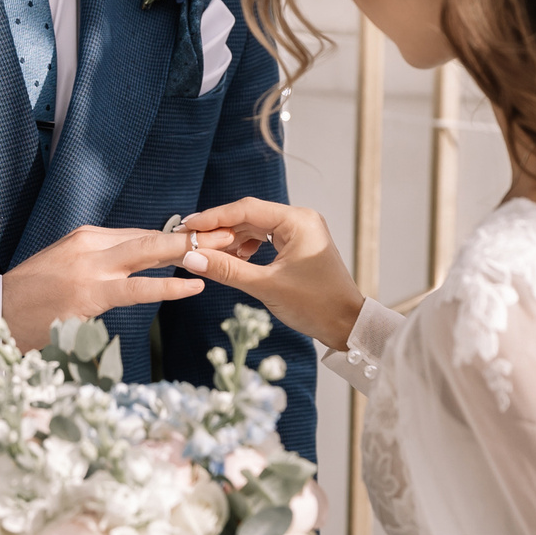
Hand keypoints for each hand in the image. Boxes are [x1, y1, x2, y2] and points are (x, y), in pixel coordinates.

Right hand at [0, 225, 232, 352]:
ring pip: (147, 254)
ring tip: (220, 254)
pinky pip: (137, 289)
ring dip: (187, 253)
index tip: (207, 238)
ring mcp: (90, 269)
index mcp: (86, 237)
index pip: (140, 234)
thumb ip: (99, 262)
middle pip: (151, 236)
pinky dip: (168, 286)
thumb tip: (136, 263)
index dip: (176, 237)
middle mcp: (91, 245)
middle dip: (192, 235)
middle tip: (229, 233)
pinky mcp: (90, 295)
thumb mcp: (66, 267)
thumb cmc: (33, 297)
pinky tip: (192, 286)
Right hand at [178, 198, 364, 350]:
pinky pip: (265, 240)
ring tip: (209, 254)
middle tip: (192, 241)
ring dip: (232, 240)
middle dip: (220, 230)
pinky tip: (233, 261)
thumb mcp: (266, 287)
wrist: (346, 325)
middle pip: (249, 216)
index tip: (189, 226)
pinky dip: (246, 249)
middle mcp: (300, 220)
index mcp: (297, 221)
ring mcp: (300, 232)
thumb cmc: (316, 305)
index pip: (246, 209)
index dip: (214, 217)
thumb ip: (228, 270)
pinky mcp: (298, 246)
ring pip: (255, 228)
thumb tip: (193, 258)